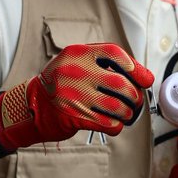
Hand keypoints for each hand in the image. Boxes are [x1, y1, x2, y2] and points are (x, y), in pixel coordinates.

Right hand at [0, 43, 153, 149]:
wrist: (32, 105)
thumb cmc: (62, 83)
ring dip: (127, 112)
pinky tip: (114, 123)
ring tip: (126, 112)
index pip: (113, 53)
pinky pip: (107, 123)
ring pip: (117, 106)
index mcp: (77, 53)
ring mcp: (74, 95)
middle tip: (135, 100)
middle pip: (120, 83)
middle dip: (134, 95)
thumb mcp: (77, 62)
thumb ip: (105, 62)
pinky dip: (116, 125)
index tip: (144, 78)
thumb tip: (144, 76)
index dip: (135, 66)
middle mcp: (75, 72)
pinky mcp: (74, 117)